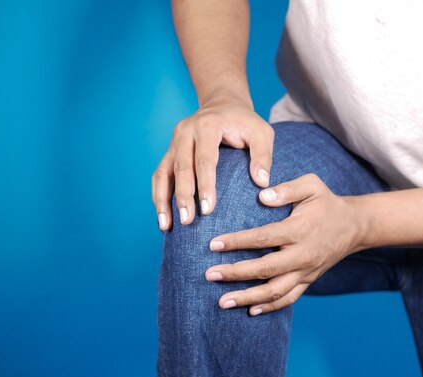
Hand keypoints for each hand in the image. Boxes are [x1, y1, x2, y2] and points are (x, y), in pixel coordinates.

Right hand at [151, 96, 273, 229]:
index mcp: (207, 125)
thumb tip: (262, 183)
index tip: (208, 210)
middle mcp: (186, 132)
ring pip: (163, 173)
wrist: (222, 104)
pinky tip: (163, 217)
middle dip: (183, 196)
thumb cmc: (244, 122)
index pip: (204, 159)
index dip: (205, 185)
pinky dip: (159, 196)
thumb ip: (263, 155)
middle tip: (188, 221)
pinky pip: (160, 175)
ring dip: (162, 200)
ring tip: (166, 226)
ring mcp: (174, 142)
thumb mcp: (261, 132)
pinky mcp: (170, 152)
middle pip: (181, 168)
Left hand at [205, 173, 362, 315]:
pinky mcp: (308, 281)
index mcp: (299, 230)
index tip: (214, 244)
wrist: (354, 226)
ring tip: (222, 302)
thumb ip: (287, 189)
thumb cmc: (326, 203)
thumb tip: (262, 196)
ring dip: (247, 297)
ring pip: (275, 291)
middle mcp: (302, 255)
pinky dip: (269, 307)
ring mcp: (306, 271)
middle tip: (209, 275)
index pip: (263, 238)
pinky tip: (250, 310)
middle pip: (265, 269)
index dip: (237, 242)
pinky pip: (288, 299)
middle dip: (235, 274)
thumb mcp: (312, 185)